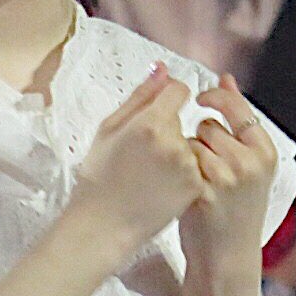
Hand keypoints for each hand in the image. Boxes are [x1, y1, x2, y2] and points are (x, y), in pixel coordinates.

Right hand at [70, 66, 207, 257]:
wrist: (103, 225)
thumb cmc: (99, 177)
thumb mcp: (109, 129)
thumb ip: (141, 96)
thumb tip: (163, 70)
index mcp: (150, 123)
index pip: (178, 90)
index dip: (167, 98)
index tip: (157, 111)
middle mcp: (174, 143)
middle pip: (182, 120)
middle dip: (167, 128)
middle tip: (142, 153)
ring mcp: (188, 167)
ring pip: (189, 144)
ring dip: (176, 152)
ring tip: (150, 172)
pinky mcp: (196, 187)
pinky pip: (196, 167)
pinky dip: (183, 172)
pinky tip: (160, 185)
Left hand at [180, 77, 279, 264]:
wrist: (226, 255)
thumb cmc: (236, 208)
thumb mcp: (250, 164)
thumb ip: (239, 121)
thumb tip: (226, 78)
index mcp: (265, 153)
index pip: (237, 107)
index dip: (215, 97)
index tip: (201, 99)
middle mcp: (249, 163)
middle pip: (209, 126)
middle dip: (200, 138)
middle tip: (208, 165)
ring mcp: (226, 178)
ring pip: (191, 143)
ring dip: (187, 154)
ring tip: (199, 179)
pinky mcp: (202, 191)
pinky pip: (180, 162)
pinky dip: (178, 171)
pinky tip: (185, 187)